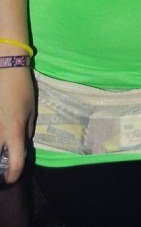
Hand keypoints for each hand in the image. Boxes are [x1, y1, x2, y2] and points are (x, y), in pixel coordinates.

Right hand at [0, 69, 34, 183]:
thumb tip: (22, 144)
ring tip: (0, 148)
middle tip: (0, 169)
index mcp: (14, 130)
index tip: (12, 178)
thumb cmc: (21, 88)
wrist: (5, 68)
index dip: (14, 174)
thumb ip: (27, 130)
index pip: (15, 161)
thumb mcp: (31, 110)